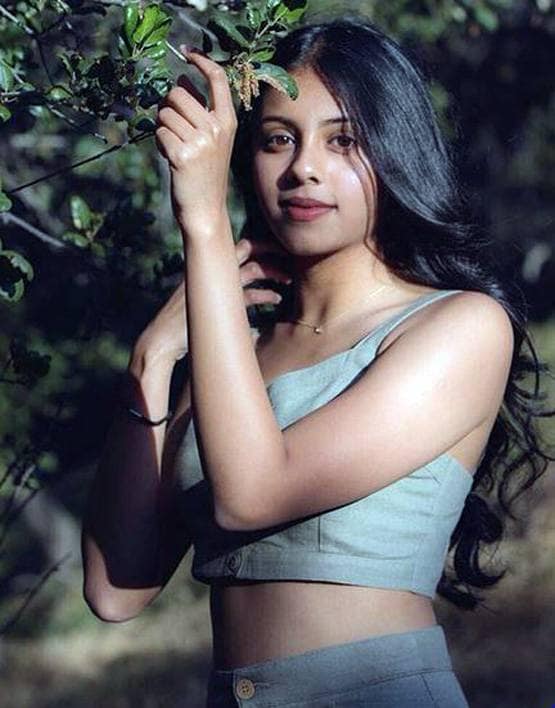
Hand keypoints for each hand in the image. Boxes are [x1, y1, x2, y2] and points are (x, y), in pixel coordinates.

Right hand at [133, 233, 292, 365]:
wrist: (161, 340)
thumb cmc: (179, 324)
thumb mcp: (200, 301)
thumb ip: (218, 293)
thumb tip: (237, 295)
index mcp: (207, 267)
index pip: (236, 247)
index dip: (257, 244)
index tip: (276, 249)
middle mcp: (211, 271)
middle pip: (245, 248)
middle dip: (269, 248)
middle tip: (289, 253)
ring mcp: (215, 286)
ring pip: (251, 269)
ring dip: (272, 272)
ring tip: (288, 279)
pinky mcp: (219, 304)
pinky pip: (249, 295)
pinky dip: (265, 295)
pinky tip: (276, 298)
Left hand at [154, 47, 237, 236]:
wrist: (206, 210)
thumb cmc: (206, 174)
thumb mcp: (211, 140)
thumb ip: (200, 110)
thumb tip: (182, 80)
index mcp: (227, 122)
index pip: (217, 79)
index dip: (201, 61)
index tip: (187, 52)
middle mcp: (216, 129)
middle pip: (178, 93)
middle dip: (168, 106)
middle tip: (173, 127)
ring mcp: (200, 142)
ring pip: (165, 113)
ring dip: (163, 127)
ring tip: (175, 146)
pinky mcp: (182, 155)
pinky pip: (159, 132)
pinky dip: (159, 143)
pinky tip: (170, 157)